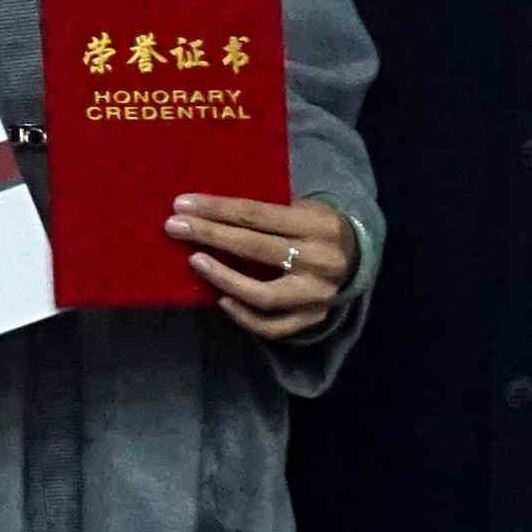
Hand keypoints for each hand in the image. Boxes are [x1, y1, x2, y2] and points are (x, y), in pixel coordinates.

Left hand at [173, 194, 360, 348]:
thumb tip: (205, 209)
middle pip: (254, 248)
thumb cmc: (316, 225)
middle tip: (174, 227)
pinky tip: (220, 299)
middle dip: (209, 235)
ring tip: (195, 261)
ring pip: (262, 294)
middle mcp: (322, 261)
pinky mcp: (314, 318)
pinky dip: (244, 316)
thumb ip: (266, 210)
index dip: (216, 210)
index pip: (257, 215)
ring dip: (223, 278)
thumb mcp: (302, 206)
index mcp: (318, 225)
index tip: (182, 205)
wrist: (357, 256)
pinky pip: (273, 326)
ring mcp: (319, 295)